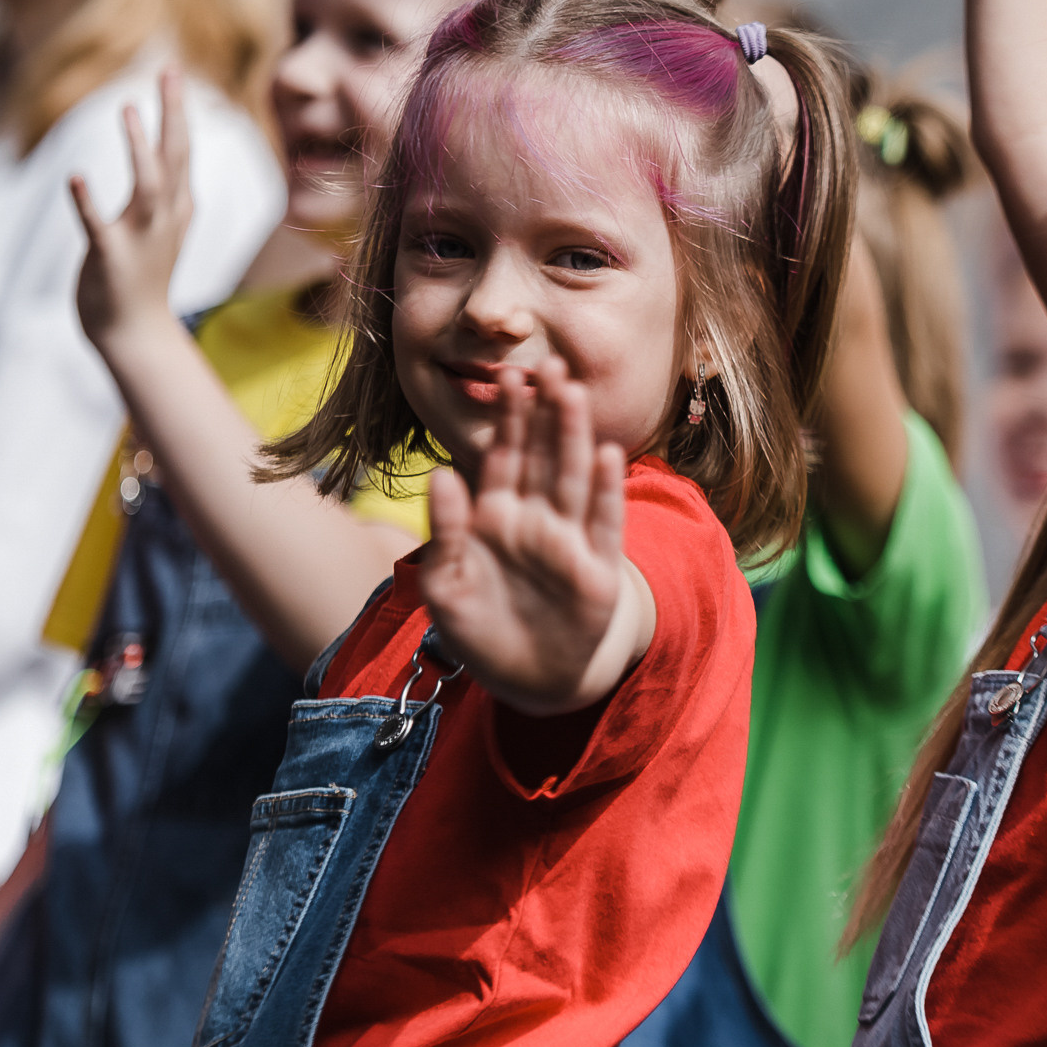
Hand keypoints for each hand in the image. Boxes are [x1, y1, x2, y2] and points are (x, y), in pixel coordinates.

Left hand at [70, 69, 193, 349]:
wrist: (135, 333)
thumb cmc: (143, 277)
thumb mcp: (164, 228)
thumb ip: (168, 192)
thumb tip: (173, 160)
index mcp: (177, 207)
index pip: (181, 150)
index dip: (177, 110)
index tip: (171, 70)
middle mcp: (166, 217)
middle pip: (175, 156)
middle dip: (173, 113)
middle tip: (169, 71)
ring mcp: (141, 237)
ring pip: (147, 186)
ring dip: (139, 149)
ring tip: (127, 109)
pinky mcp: (111, 258)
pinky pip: (97, 226)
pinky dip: (87, 203)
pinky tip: (75, 178)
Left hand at [419, 358, 646, 716]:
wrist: (524, 681)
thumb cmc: (479, 632)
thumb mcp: (445, 586)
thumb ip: (445, 531)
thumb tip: (440, 474)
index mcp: (496, 515)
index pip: (504, 456)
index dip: (509, 419)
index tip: (511, 377)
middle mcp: (535, 519)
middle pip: (543, 456)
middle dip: (546, 413)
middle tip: (550, 365)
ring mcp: (568, 541)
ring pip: (572, 478)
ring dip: (574, 437)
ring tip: (573, 395)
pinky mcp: (596, 570)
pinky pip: (602, 524)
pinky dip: (604, 493)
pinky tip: (606, 456)